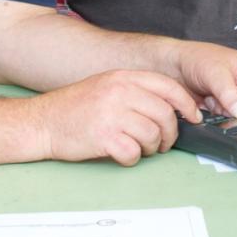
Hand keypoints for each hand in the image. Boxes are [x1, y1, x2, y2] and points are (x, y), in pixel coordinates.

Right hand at [30, 70, 197, 165]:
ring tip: (138, 148)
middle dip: (169, 134)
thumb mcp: (107, 86)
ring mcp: (111, 114)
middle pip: (165, 114)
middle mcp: (119, 92)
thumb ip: (136, 91)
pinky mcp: (103, 137)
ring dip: (150, 148)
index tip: (193, 117)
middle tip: (162, 143)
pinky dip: (131, 159)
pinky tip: (121, 154)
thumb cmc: (76, 108)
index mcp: (123, 77)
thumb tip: (172, 108)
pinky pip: (133, 153)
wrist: (42, 122)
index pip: (168, 87)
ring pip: (152, 135)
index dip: (186, 104)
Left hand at [172, 41, 236, 128]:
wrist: (177, 65)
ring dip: (235, 123)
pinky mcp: (233, 112)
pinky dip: (226, 125)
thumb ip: (228, 93)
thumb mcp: (214, 73)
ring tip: (217, 111)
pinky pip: (236, 126)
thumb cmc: (197, 58)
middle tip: (231, 124)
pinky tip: (214, 114)